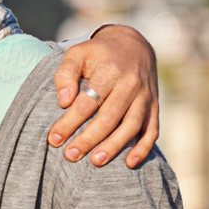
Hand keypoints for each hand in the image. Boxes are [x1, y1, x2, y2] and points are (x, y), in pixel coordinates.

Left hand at [50, 24, 158, 168]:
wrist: (133, 44)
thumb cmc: (98, 53)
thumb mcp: (77, 53)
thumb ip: (65, 74)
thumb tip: (64, 101)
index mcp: (110, 72)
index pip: (88, 102)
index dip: (70, 122)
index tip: (54, 139)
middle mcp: (131, 85)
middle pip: (109, 117)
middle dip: (89, 139)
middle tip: (70, 156)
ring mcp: (145, 97)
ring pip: (131, 125)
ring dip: (114, 146)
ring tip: (96, 162)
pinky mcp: (154, 106)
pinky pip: (152, 129)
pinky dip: (144, 147)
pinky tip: (130, 163)